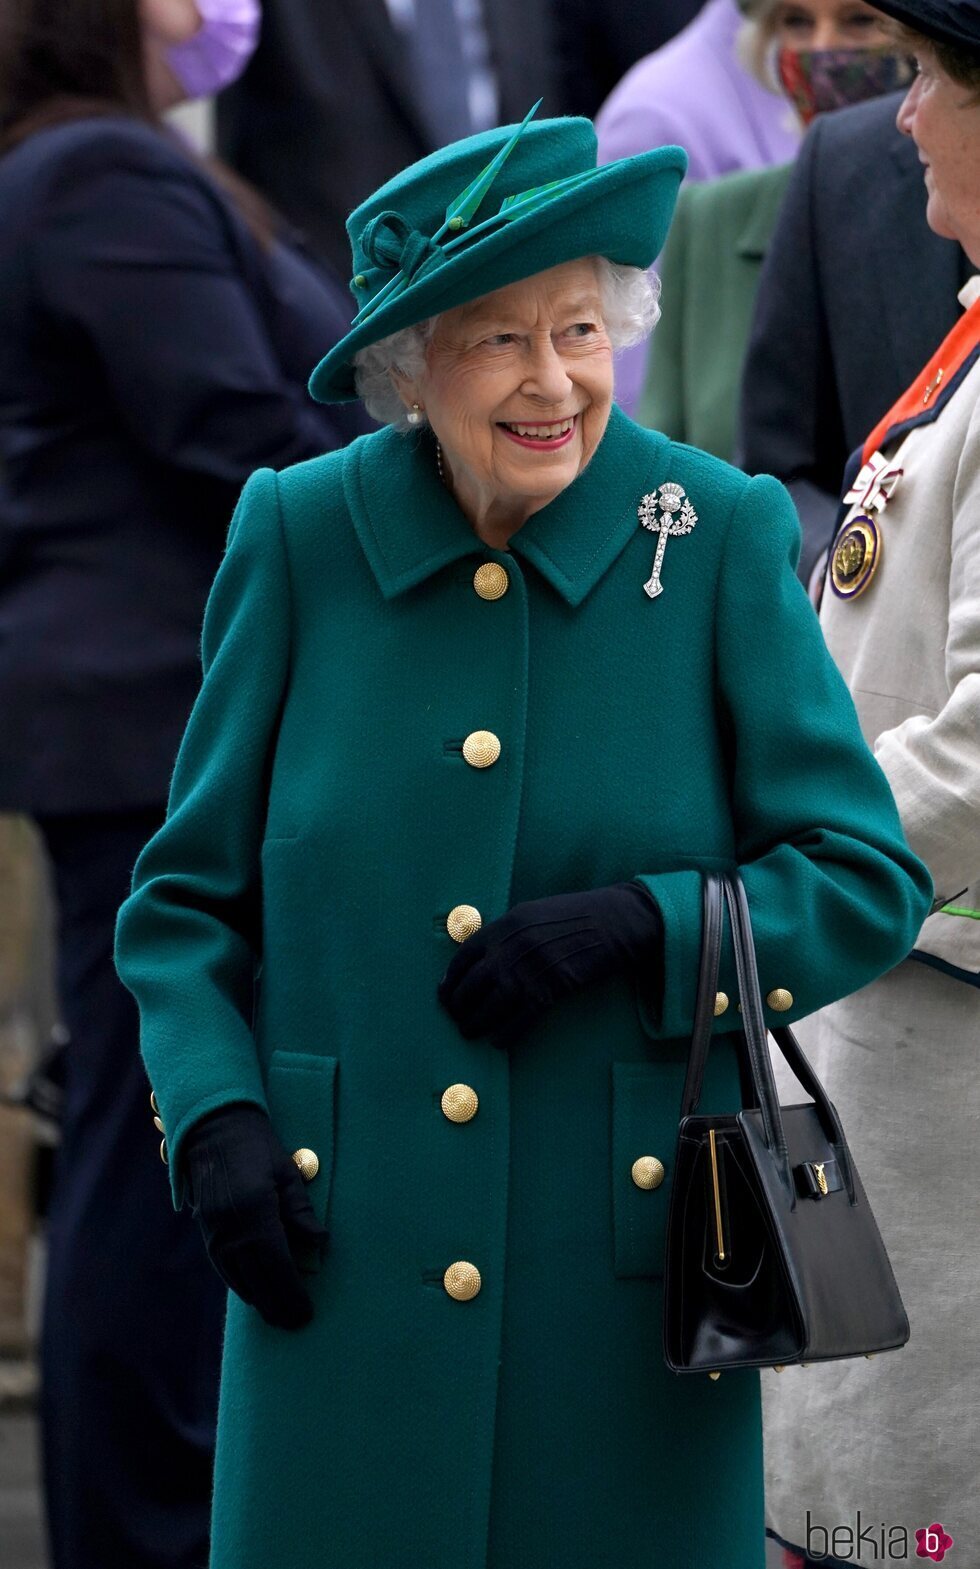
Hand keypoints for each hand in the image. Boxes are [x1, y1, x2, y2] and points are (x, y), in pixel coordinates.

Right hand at [181, 1102, 329, 1329]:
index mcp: (257, 1216)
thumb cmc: (258, 1148)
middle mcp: (232, 1231)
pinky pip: (224, 1270)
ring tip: (278, 1315)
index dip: (293, 1294)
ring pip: (239, 1281)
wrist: (214, 1130)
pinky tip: (254, 1292)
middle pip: (258, 1282)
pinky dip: (241, 1285)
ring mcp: (216, 1234)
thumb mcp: (287, 1174)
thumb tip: (319, 1245)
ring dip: (259, 1301)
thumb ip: (302, 1213)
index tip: (306, 1313)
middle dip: (277, 1307)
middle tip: (295, 1324)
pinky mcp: (207, 1233)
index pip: (279, 1268)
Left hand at [438, 882, 662, 1046]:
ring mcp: (529, 970)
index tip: (445, 992)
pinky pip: (518, 1020)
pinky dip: (505, 1034)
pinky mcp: (550, 990)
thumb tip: (488, 956)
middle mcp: (511, 947)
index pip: (464, 955)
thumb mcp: (535, 913)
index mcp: (505, 924)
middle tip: (456, 1019)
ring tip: (470, 1033)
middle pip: (472, 984)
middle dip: (459, 1006)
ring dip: (476, 1024)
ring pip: (490, 1006)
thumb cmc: (579, 915)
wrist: (615, 921)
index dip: (450, 978)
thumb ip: (509, 933)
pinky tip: (498, 1042)